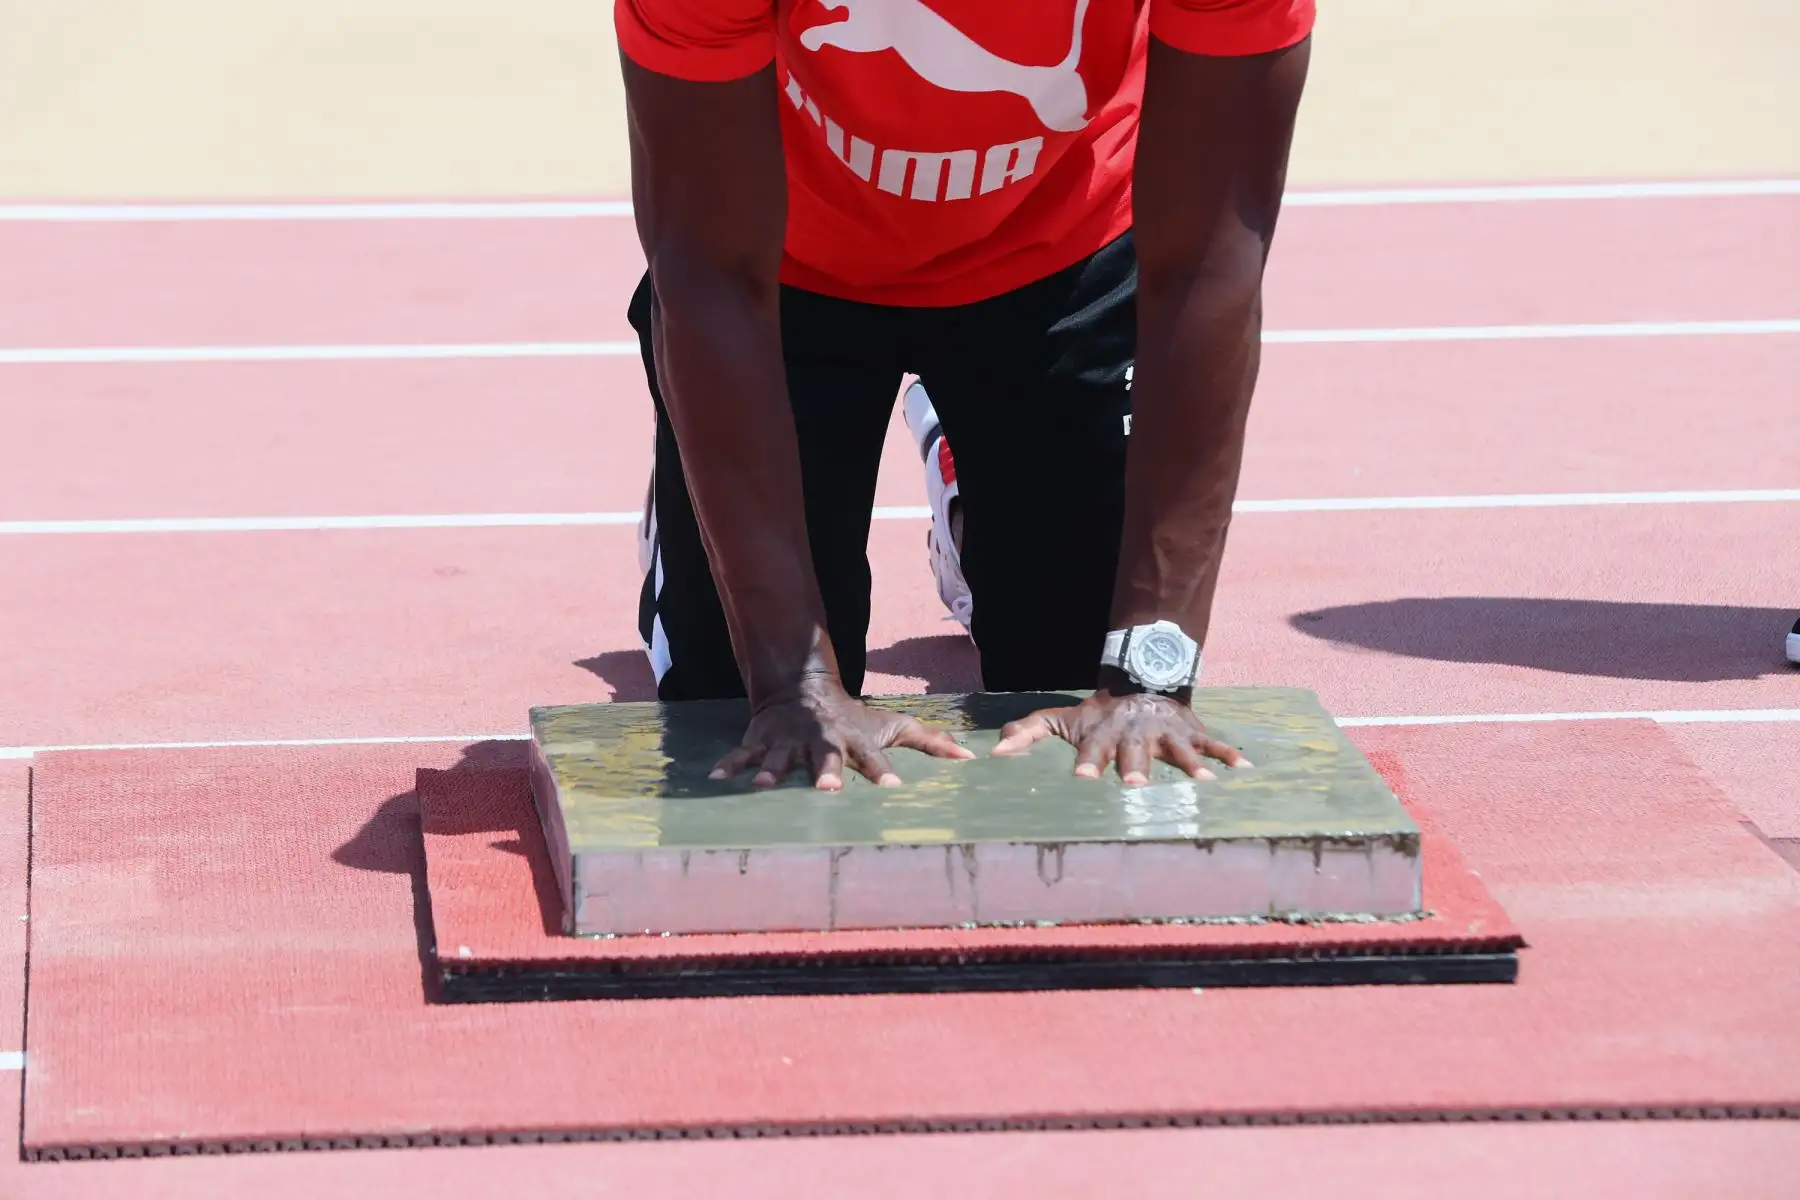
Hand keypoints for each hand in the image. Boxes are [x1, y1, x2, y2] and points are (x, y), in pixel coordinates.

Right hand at [711, 674, 974, 789]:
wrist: (804, 688)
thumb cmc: (855, 718)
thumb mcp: (893, 725)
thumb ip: (929, 742)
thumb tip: (968, 757)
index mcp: (854, 741)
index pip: (873, 759)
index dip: (884, 773)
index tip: (895, 790)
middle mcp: (821, 741)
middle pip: (826, 758)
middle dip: (826, 773)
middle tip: (829, 791)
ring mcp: (789, 741)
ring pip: (780, 758)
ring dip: (770, 772)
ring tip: (761, 787)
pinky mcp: (762, 740)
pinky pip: (743, 755)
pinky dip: (730, 766)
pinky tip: (716, 781)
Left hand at [991, 686, 1249, 784]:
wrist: (1140, 678)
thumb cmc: (1096, 712)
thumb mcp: (1060, 718)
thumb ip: (1027, 734)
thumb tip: (994, 752)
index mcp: (1102, 734)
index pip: (1091, 751)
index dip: (1087, 764)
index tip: (1083, 781)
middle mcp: (1134, 735)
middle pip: (1135, 753)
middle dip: (1136, 769)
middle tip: (1136, 787)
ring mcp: (1166, 733)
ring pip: (1178, 750)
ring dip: (1190, 766)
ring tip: (1203, 784)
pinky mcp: (1191, 731)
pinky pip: (1213, 742)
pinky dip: (1229, 754)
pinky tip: (1244, 768)